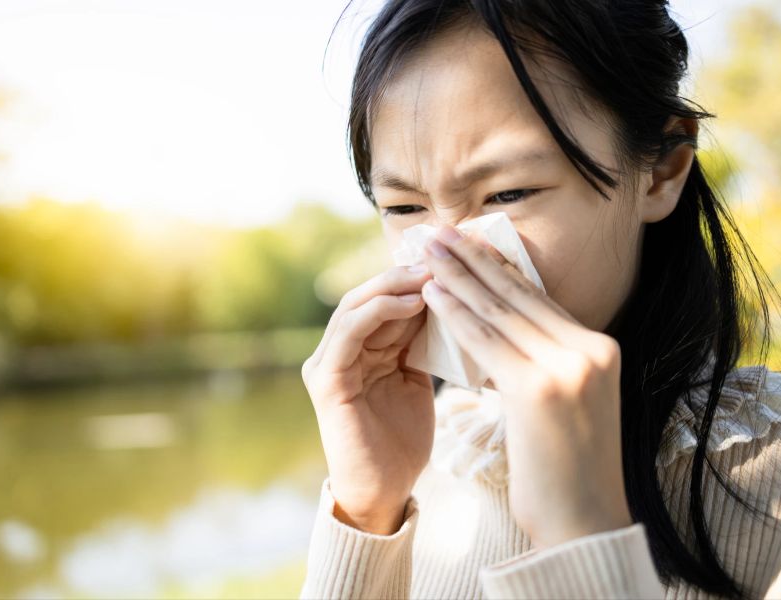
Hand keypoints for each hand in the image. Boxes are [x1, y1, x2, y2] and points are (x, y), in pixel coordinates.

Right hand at [302, 265, 435, 533]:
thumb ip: (419, 342)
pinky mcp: (327, 379)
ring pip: (357, 306)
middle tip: (443, 255)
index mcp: (362, 348)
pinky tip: (413, 302)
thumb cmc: (403, 439)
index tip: (454, 258)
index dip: (416, 276)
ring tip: (430, 271)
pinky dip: (379, 312)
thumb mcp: (417, 378)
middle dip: (406, 272)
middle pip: (370, 294)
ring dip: (394, 285)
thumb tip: (448, 298)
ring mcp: (329, 363)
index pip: (385, 299)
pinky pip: (349, 333)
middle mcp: (340, 349)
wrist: (384, 491)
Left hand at [419, 224, 632, 548]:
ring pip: (498, 311)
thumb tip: (502, 329)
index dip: (499, 268)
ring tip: (427, 249)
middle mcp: (588, 349)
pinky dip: (454, 313)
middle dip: (473, 259)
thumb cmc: (567, 469)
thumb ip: (542, 360)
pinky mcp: (537, 387)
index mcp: (599, 349)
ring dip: (456, 276)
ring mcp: (566, 366)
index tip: (470, 243)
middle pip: (517, 294)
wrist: (583, 522)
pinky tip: (430, 293)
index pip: (538, 299)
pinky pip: (484, 340)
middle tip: (440, 232)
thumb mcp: (564, 402)